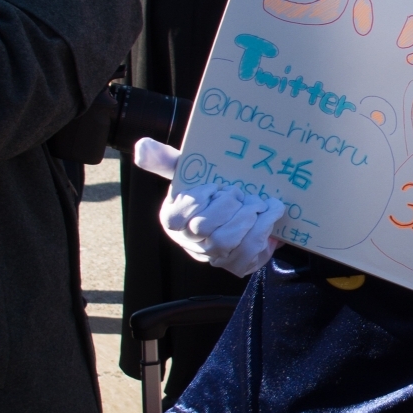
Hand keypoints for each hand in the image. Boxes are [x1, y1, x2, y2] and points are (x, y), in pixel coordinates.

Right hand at [135, 140, 285, 276]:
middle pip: (205, 229)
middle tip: (242, 193)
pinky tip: (270, 216)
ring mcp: (215, 257)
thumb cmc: (212, 191)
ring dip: (248, 219)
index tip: (214, 186)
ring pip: (229, 243)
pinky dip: (264, 231)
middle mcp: (192, 242)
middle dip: (227, 207)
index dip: (199, 200)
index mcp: (173, 219)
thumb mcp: (188, 172)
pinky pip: (250, 255)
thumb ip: (166, 160)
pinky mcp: (239, 264)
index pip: (178, 217)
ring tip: (260, 203)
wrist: (246, 210)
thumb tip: (142, 147)